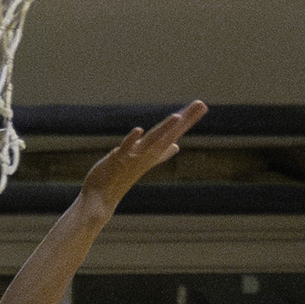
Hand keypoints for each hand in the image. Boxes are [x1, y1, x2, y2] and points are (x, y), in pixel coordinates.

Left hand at [80, 103, 208, 213]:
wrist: (101, 199)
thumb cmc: (121, 178)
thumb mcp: (142, 161)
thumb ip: (159, 153)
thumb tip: (175, 146)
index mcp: (152, 152)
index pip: (174, 133)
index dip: (188, 120)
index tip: (202, 105)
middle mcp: (147, 155)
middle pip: (169, 134)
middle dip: (185, 119)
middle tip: (201, 104)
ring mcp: (133, 158)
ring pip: (152, 141)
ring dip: (165, 129)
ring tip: (178, 116)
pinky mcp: (117, 161)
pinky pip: (126, 149)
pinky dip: (132, 140)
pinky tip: (139, 129)